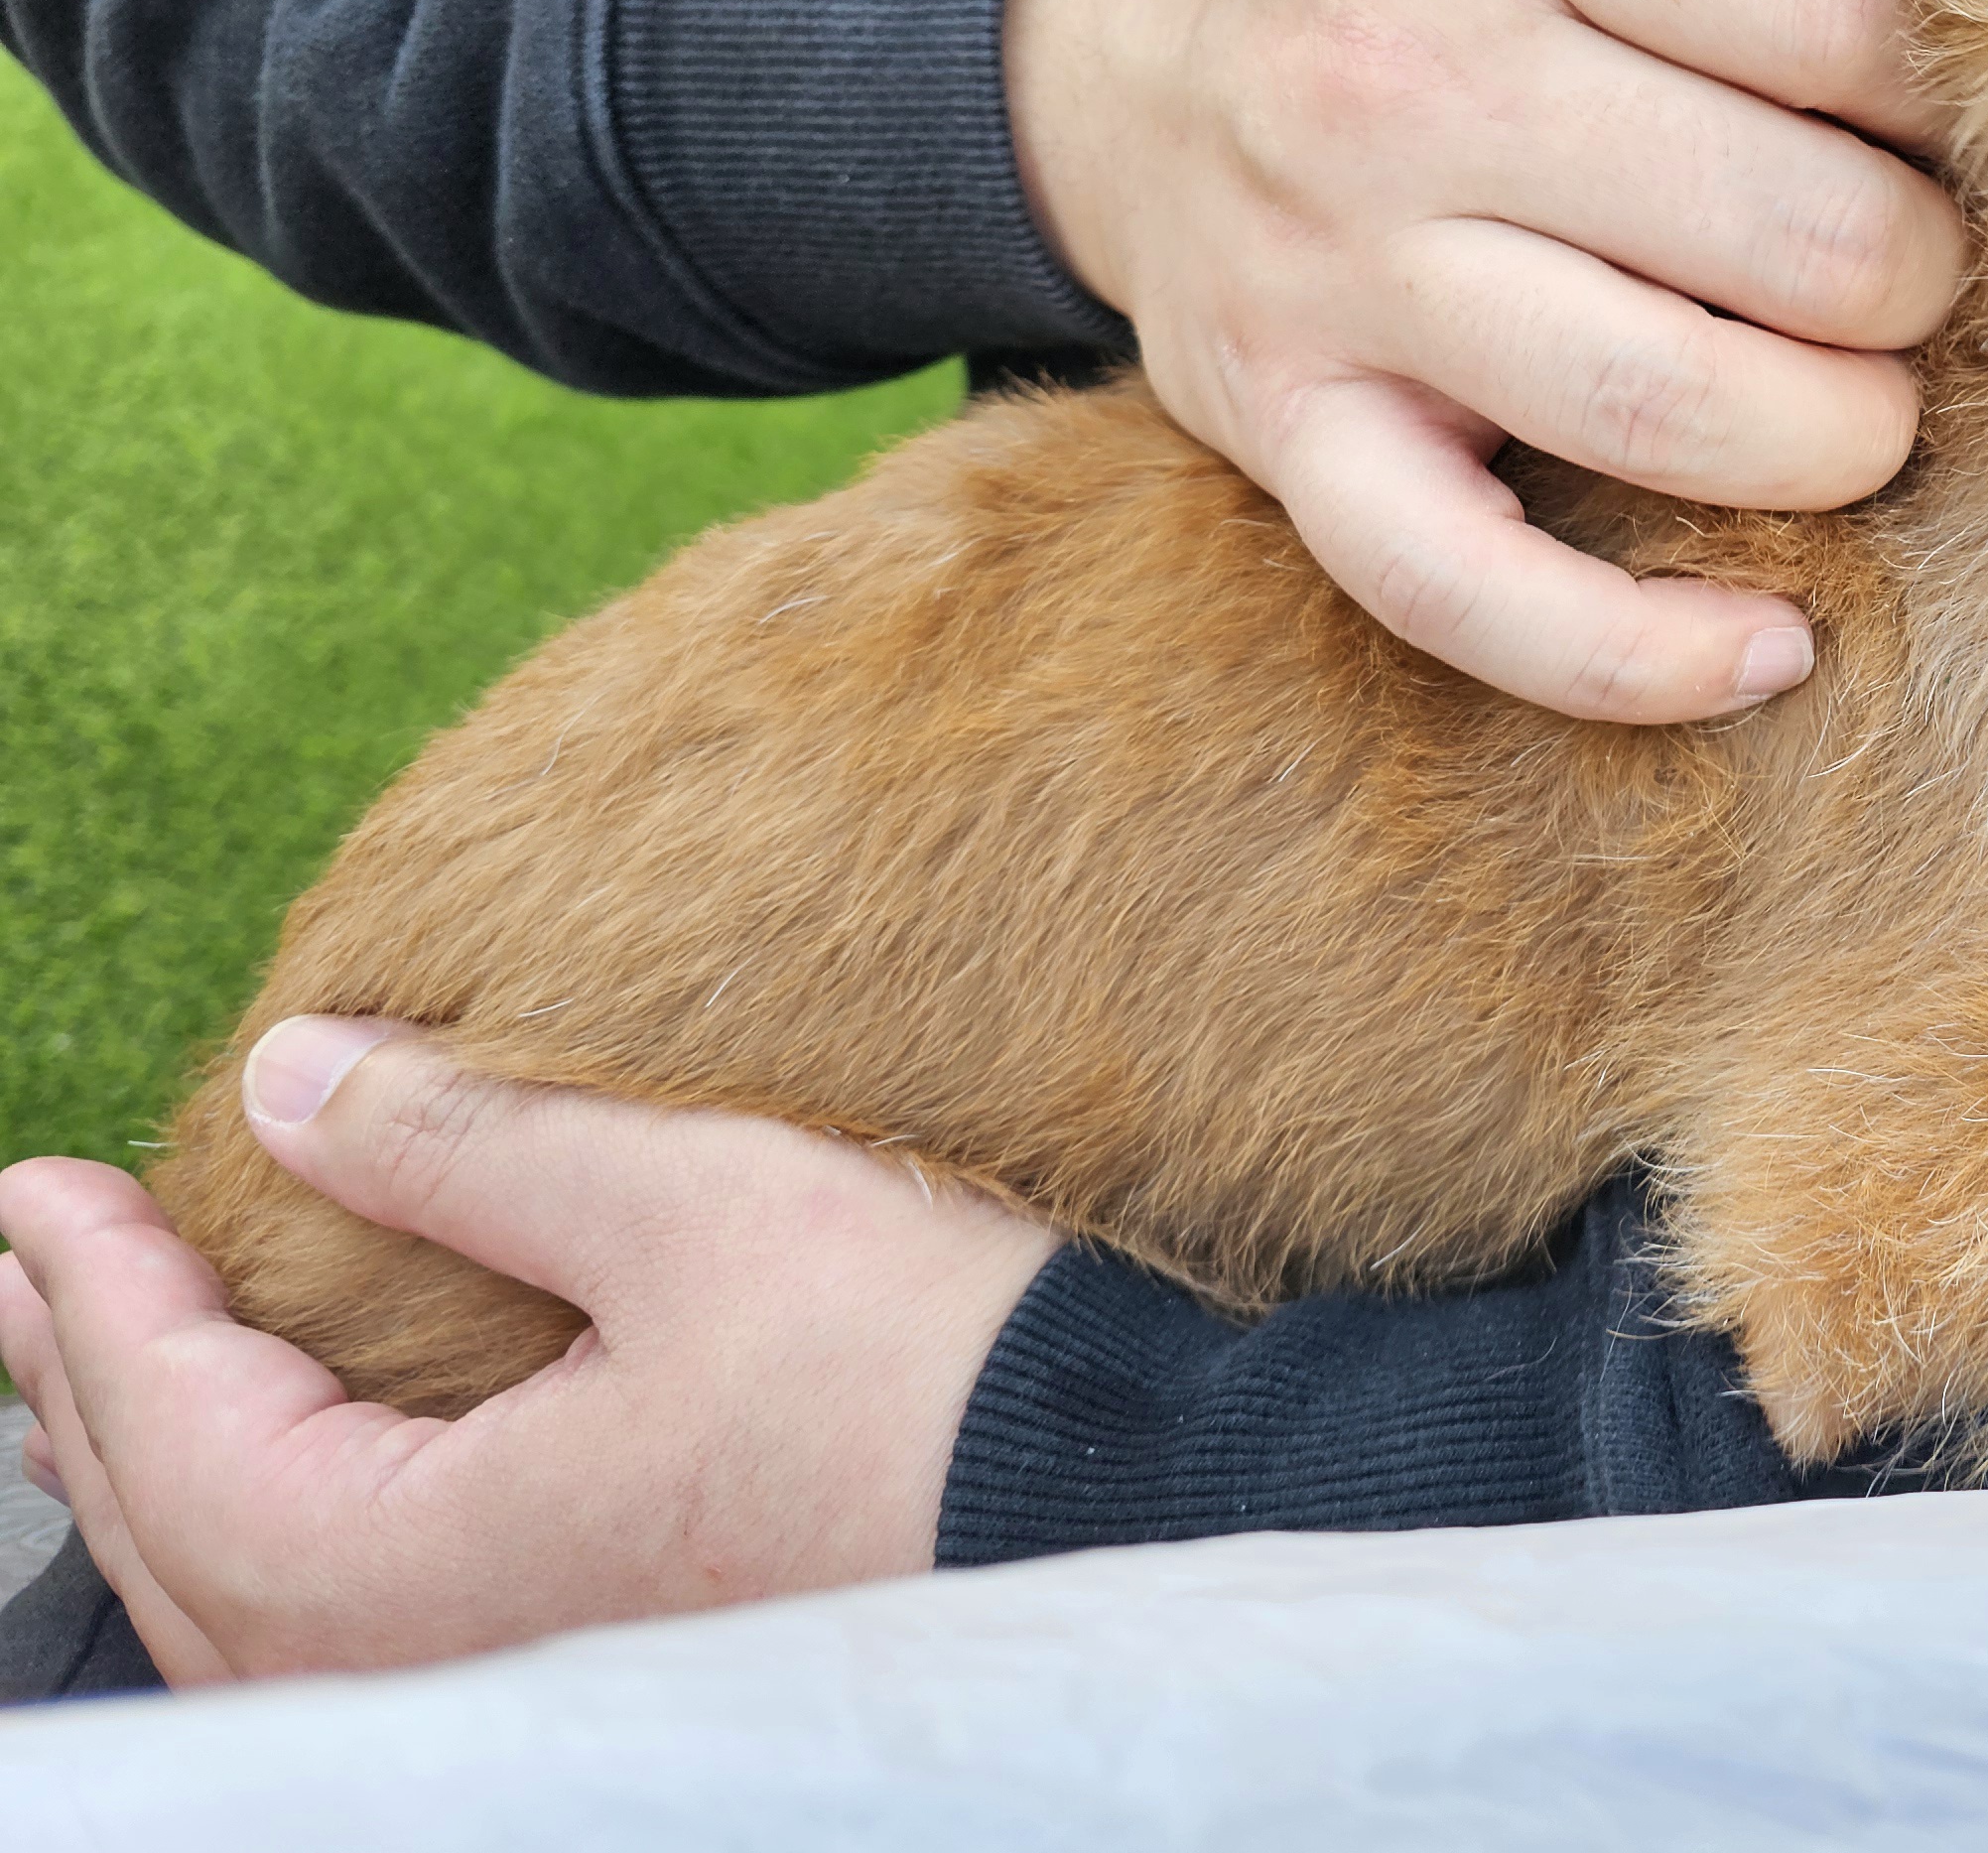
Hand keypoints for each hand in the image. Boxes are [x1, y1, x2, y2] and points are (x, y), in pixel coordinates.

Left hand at [0, 1016, 1056, 1683]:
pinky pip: (343, 1634)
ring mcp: (520, 1678)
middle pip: (182, 1540)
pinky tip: (284, 1490)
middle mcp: (442, 1659)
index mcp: (428, 1564)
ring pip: (251, 1610)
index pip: (183, 1430)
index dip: (97, 1298)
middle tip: (18, 1269)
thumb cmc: (917, 1364)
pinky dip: (263, 1544)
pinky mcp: (594, 1662)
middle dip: (83, 1392)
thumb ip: (474, 1144)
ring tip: (106, 1378)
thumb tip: (293, 1078)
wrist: (1110, 1495)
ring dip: (161, 1475)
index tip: (38, 1183)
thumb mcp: (693, 1204)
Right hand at [1003, 0, 1965, 723]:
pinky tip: (1771, 647)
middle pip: (1790, 228)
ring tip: (1860, 407)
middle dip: (1915, 273)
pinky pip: (1468, 595)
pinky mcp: (1276, 427)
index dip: (1951, 84)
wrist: (1099, 26)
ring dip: (1836, 437)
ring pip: (1667, 407)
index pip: (1834, 6)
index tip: (1953, 115)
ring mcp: (1330, 269)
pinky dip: (1638, 655)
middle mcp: (1401, 73)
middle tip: (1910, 266)